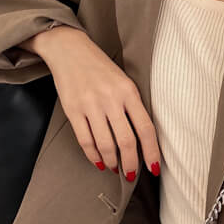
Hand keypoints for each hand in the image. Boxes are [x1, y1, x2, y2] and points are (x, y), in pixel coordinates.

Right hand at [20, 26, 160, 180]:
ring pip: (105, 144)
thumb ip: (134, 108)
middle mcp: (110, 99)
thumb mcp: (125, 83)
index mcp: (129, 92)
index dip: (152, 153)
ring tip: (115, 167)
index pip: (146, 129)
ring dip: (112, 162)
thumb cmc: (101, 69)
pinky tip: (98, 161)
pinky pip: (85, 140)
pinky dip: (93, 155)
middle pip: (126, 141)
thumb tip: (143, 141)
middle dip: (131, 163)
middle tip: (132, 174)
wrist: (69, 49)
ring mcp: (90, 105)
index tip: (154, 168)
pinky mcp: (72, 109)